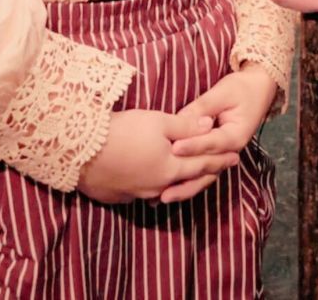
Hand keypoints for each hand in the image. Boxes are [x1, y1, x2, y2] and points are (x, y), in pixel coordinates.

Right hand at [76, 107, 240, 205]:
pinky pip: (144, 192)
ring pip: (165, 189)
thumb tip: (210, 124)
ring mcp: (136, 194)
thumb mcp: (159, 122)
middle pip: (187, 181)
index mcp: (170, 169)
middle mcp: (157, 187)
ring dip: (180, 181)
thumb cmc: (124, 131)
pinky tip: (155, 181)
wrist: (81, 151)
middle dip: (205, 173)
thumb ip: (187, 126)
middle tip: (220, 169)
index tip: (236, 157)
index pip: (202, 164)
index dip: (220, 159)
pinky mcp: (118, 196)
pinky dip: (156, 185)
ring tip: (190, 175)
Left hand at [165, 66, 278, 203]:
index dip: (193, 145)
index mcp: (236, 135)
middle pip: (207, 169)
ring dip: (184, 187)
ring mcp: (223, 156)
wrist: (258, 90)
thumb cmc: (241, 89)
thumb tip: (179, 119)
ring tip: (163, 197)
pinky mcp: (216, 155)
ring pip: (204, 177)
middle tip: (162, 187)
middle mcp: (231, 151)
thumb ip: (201, 107)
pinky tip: (169, 190)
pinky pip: (201, 171)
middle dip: (184, 177)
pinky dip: (187, 181)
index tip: (174, 148)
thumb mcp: (222, 92)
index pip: (211, 143)